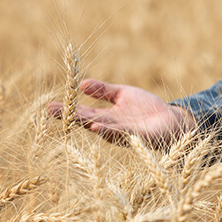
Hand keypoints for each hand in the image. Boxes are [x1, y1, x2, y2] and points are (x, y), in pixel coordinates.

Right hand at [48, 79, 194, 145]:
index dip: (67, 110)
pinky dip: (112, 131)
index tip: (49, 106)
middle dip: (71, 117)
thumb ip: (104, 90)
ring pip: (106, 129)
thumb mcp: (123, 94)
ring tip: (80, 120)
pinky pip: (125, 134)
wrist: (171, 122)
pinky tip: (99, 127)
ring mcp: (126, 134)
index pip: (83, 112)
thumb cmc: (146, 110)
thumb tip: (82, 83)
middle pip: (88, 121)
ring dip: (93, 125)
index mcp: (107, 117)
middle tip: (51, 111)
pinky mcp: (141, 137)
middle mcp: (112, 127)